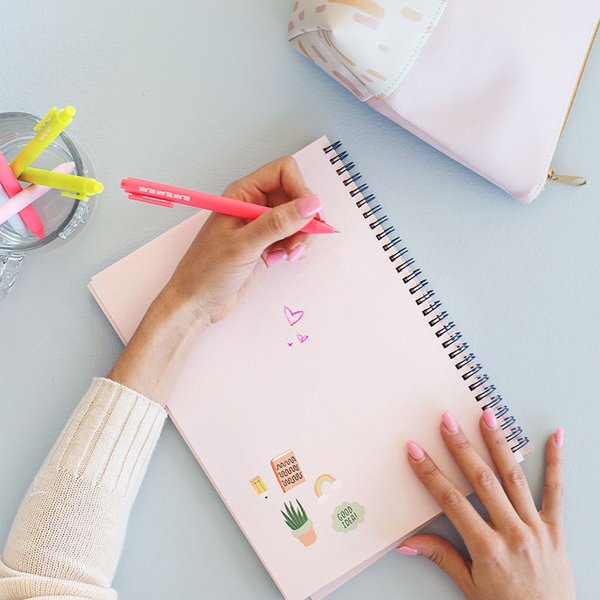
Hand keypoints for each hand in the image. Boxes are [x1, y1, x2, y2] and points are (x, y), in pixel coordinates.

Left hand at [108, 155, 320, 403]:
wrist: (196, 303)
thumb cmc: (206, 272)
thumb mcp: (244, 245)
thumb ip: (279, 223)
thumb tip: (311, 204)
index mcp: (243, 193)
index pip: (283, 172)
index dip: (299, 188)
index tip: (307, 213)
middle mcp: (253, 205)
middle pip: (295, 196)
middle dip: (303, 218)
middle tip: (299, 241)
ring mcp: (261, 226)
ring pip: (297, 219)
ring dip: (301, 236)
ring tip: (289, 255)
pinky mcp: (266, 245)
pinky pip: (292, 237)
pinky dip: (294, 248)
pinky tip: (280, 259)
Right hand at [397, 410, 573, 599]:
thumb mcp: (469, 586)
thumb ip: (441, 557)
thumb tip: (409, 542)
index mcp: (487, 549)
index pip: (451, 501)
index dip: (430, 474)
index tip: (416, 452)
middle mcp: (513, 534)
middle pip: (482, 481)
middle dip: (461, 447)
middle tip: (447, 421)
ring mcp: (536, 528)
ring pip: (514, 478)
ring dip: (499, 444)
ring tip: (488, 416)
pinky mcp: (556, 529)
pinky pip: (557, 492)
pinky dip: (557, 463)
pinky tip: (556, 438)